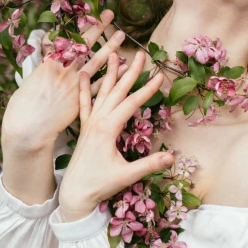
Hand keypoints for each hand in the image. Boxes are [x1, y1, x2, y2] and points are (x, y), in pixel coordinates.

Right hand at [1, 10, 128, 149]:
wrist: (27, 129)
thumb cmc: (22, 108)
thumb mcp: (29, 82)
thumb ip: (41, 70)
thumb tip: (46, 61)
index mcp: (47, 63)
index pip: (64, 39)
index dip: (75, 26)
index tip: (86, 13)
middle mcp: (63, 69)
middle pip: (83, 44)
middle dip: (97, 28)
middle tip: (109, 14)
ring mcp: (73, 83)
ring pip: (96, 61)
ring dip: (110, 47)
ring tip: (122, 35)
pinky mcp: (80, 99)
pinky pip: (101, 84)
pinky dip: (113, 75)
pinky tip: (125, 67)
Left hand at [58, 49, 174, 221]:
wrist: (74, 192)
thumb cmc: (100, 185)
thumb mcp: (127, 176)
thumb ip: (149, 165)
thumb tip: (172, 157)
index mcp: (108, 129)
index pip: (131, 103)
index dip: (147, 89)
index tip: (160, 76)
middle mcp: (98, 121)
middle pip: (117, 91)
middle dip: (131, 72)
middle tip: (141, 54)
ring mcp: (89, 123)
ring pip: (101, 92)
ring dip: (109, 73)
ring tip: (113, 54)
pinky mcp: (84, 128)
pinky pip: (83, 103)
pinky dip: (85, 88)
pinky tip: (84, 74)